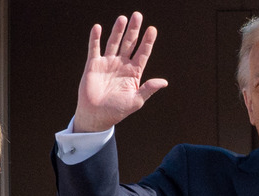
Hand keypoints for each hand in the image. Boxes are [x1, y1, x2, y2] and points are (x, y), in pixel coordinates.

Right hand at [73, 12, 167, 132]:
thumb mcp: (136, 100)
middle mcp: (121, 65)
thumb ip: (148, 89)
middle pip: (129, 43)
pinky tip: (98, 27)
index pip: (142, 53)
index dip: (147, 41)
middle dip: (134, 30)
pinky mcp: (93, 65)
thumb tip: (164, 82)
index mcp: (133, 72)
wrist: (96, 116)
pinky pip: (94, 49)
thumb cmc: (117, 111)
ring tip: (123, 18)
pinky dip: (95, 38)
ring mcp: (107, 63)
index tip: (152, 30)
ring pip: (113, 43)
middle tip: (138, 15)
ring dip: (118, 31)